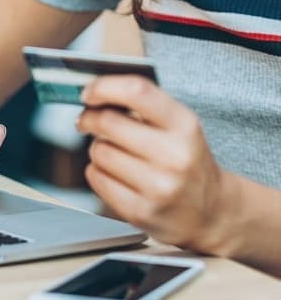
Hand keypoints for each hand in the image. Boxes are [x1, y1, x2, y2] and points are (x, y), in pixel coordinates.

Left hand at [76, 75, 231, 253]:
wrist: (211, 212)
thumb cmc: (185, 158)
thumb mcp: (177, 124)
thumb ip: (142, 103)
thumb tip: (94, 92)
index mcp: (184, 125)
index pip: (137, 92)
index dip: (103, 87)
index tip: (88, 93)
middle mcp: (174, 156)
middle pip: (108, 122)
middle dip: (90, 118)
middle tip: (87, 119)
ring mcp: (158, 187)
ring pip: (99, 151)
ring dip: (98, 147)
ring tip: (114, 152)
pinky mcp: (141, 212)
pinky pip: (96, 178)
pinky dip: (97, 171)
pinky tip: (114, 173)